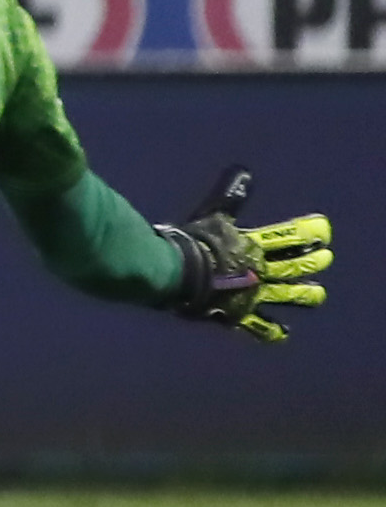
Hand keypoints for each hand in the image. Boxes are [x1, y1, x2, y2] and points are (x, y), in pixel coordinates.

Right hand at [162, 168, 331, 344]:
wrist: (179, 275)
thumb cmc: (193, 243)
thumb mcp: (212, 216)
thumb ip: (230, 196)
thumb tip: (246, 172)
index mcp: (253, 246)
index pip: (288, 238)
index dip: (308, 233)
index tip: (324, 230)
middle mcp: (259, 271)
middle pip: (294, 266)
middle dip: (312, 261)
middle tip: (327, 258)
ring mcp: (253, 294)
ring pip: (285, 296)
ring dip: (303, 294)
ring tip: (319, 295)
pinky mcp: (240, 314)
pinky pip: (259, 326)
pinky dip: (271, 331)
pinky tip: (283, 334)